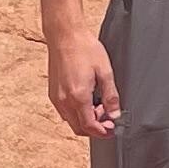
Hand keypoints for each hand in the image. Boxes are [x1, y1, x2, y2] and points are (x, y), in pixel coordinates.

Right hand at [46, 22, 118, 140]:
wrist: (65, 36)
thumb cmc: (85, 49)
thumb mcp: (105, 71)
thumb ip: (111, 95)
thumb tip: (115, 114)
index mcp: (78, 97)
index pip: (90, 127)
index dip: (103, 132)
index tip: (112, 129)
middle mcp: (64, 101)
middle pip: (79, 128)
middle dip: (95, 128)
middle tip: (108, 118)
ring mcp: (56, 98)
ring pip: (71, 121)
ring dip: (85, 120)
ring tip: (99, 105)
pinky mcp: (53, 93)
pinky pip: (65, 112)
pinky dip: (77, 113)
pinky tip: (87, 100)